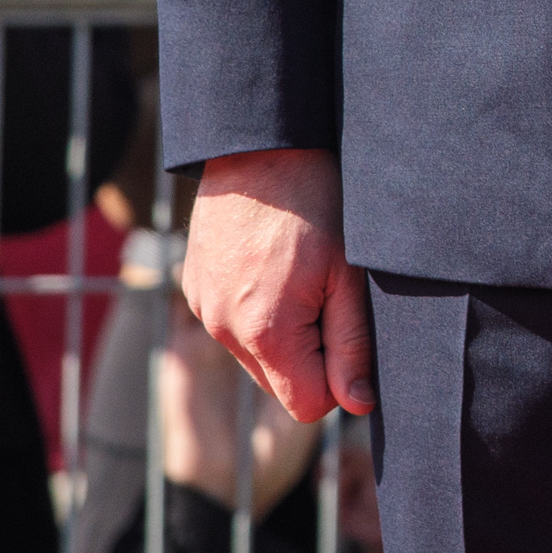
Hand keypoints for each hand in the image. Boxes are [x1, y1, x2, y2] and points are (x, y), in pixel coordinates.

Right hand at [183, 148, 375, 424]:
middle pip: (280, 383)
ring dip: (284, 333)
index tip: (351, 332)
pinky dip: (256, 310)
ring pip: (256, 355)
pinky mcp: (194, 287)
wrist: (259, 147)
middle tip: (330, 295)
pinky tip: (274, 265)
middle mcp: (224, 330)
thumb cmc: (315, 204)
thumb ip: (352, 344)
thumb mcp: (348, 274)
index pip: (308, 405)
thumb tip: (357, 403)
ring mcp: (203, 308)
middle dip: (312, 356)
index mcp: (265, 333)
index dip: (339, 379)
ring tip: (302, 275)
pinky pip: (232, 324)